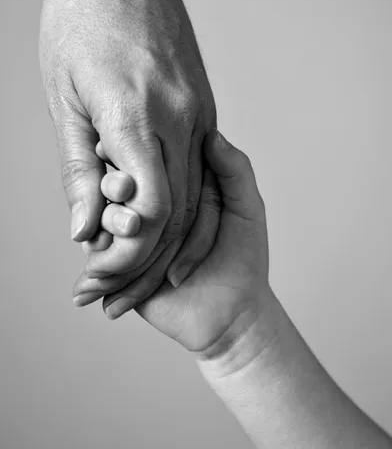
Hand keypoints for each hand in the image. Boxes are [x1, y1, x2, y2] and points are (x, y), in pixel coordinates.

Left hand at [40, 0, 216, 305]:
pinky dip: (183, 202)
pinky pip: (200, 166)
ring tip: (142, 266)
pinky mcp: (204, 104)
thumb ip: (79, 169)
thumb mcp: (64, 97)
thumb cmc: (80, 21)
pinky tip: (164, 221)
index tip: (101, 274)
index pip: (148, 211)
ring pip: (195, 192)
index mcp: (137, 115)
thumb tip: (85, 229)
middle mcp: (181, 117)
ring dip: (170, 238)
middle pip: (178, 211)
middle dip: (148, 258)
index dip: (127, 253)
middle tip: (117, 287)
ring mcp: (199, 110)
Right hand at [73, 129, 270, 363]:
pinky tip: (89, 276)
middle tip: (120, 190)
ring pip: (104, 226)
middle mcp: (147, 212)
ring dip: (101, 227)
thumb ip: (234, 170)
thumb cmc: (244, 257)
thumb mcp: (246, 208)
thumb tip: (212, 133)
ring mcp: (132, 242)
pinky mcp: (123, 273)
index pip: (142, 163)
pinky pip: (102, 267)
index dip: (129, 154)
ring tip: (109, 234)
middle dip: (111, 189)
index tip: (118, 147)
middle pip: (116, 192)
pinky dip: (94, 273)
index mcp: (171, 189)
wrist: (234, 314)